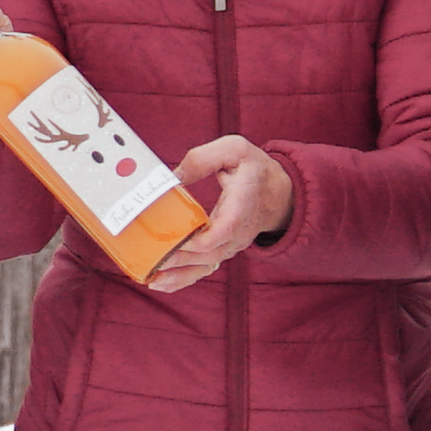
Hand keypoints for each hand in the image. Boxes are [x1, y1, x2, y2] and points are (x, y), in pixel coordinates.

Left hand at [148, 135, 296, 287]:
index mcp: (242, 206)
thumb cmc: (254, 170)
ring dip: (179, 276)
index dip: (200, 240)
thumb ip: (202, 159)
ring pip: (206, 267)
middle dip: (180, 259)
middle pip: (209, 254)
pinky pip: (204, 269)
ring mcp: (231, 244)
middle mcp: (238, 232)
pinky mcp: (223, 250)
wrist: (278, 193)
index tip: (176, 240)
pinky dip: (183, 278)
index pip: (223, 231)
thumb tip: (173, 177)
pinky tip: (161, 281)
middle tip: (152, 259)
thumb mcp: (234, 149)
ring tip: (152, 279)